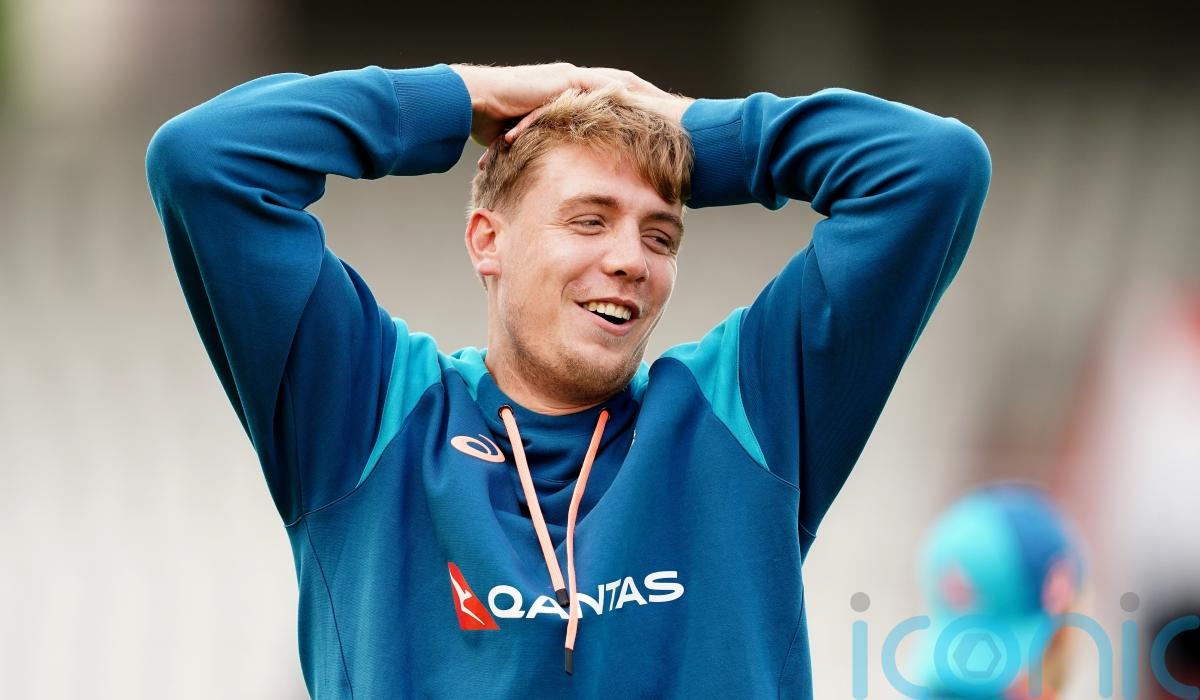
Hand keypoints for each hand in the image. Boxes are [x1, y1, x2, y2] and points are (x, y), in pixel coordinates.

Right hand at [449, 63, 693, 161]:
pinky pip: (602, 87)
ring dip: (646, 95)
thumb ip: (542, 149)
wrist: (473, 102)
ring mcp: (571, 78)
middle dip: (651, 97)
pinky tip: (643, 104)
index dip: (637, 108)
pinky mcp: (564, 80)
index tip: (661, 122)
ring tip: (670, 108)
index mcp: (569, 93)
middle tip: (679, 110)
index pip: (611, 99)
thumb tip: (544, 175)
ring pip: (619, 83)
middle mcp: (574, 81)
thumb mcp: (527, 140)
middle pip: (624, 86)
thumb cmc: (492, 124)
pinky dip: (624, 95)